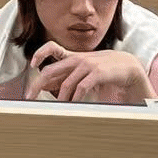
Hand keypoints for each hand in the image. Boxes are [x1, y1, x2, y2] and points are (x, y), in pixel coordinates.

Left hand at [25, 42, 154, 104]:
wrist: (127, 66)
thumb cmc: (103, 70)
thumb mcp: (84, 71)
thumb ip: (67, 76)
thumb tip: (47, 86)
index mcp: (72, 56)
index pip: (51, 48)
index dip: (39, 54)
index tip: (32, 65)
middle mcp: (76, 59)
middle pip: (51, 71)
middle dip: (38, 85)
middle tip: (30, 97)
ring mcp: (87, 65)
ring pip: (66, 84)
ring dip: (59, 99)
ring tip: (54, 109)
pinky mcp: (97, 73)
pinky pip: (82, 87)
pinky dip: (76, 98)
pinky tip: (73, 105)